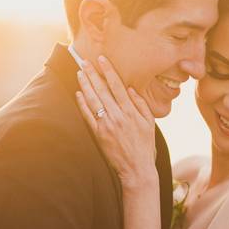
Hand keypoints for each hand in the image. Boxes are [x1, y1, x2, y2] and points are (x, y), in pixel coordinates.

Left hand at [75, 56, 156, 186]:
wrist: (137, 169)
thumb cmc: (145, 146)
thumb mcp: (150, 123)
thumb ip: (140, 104)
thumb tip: (130, 89)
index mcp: (131, 111)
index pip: (117, 86)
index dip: (108, 71)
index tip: (101, 59)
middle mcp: (118, 116)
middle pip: (102, 90)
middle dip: (92, 74)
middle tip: (84, 61)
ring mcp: (107, 125)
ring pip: (93, 100)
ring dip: (85, 85)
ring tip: (79, 73)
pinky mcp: (99, 135)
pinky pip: (88, 116)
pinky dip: (82, 104)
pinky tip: (78, 93)